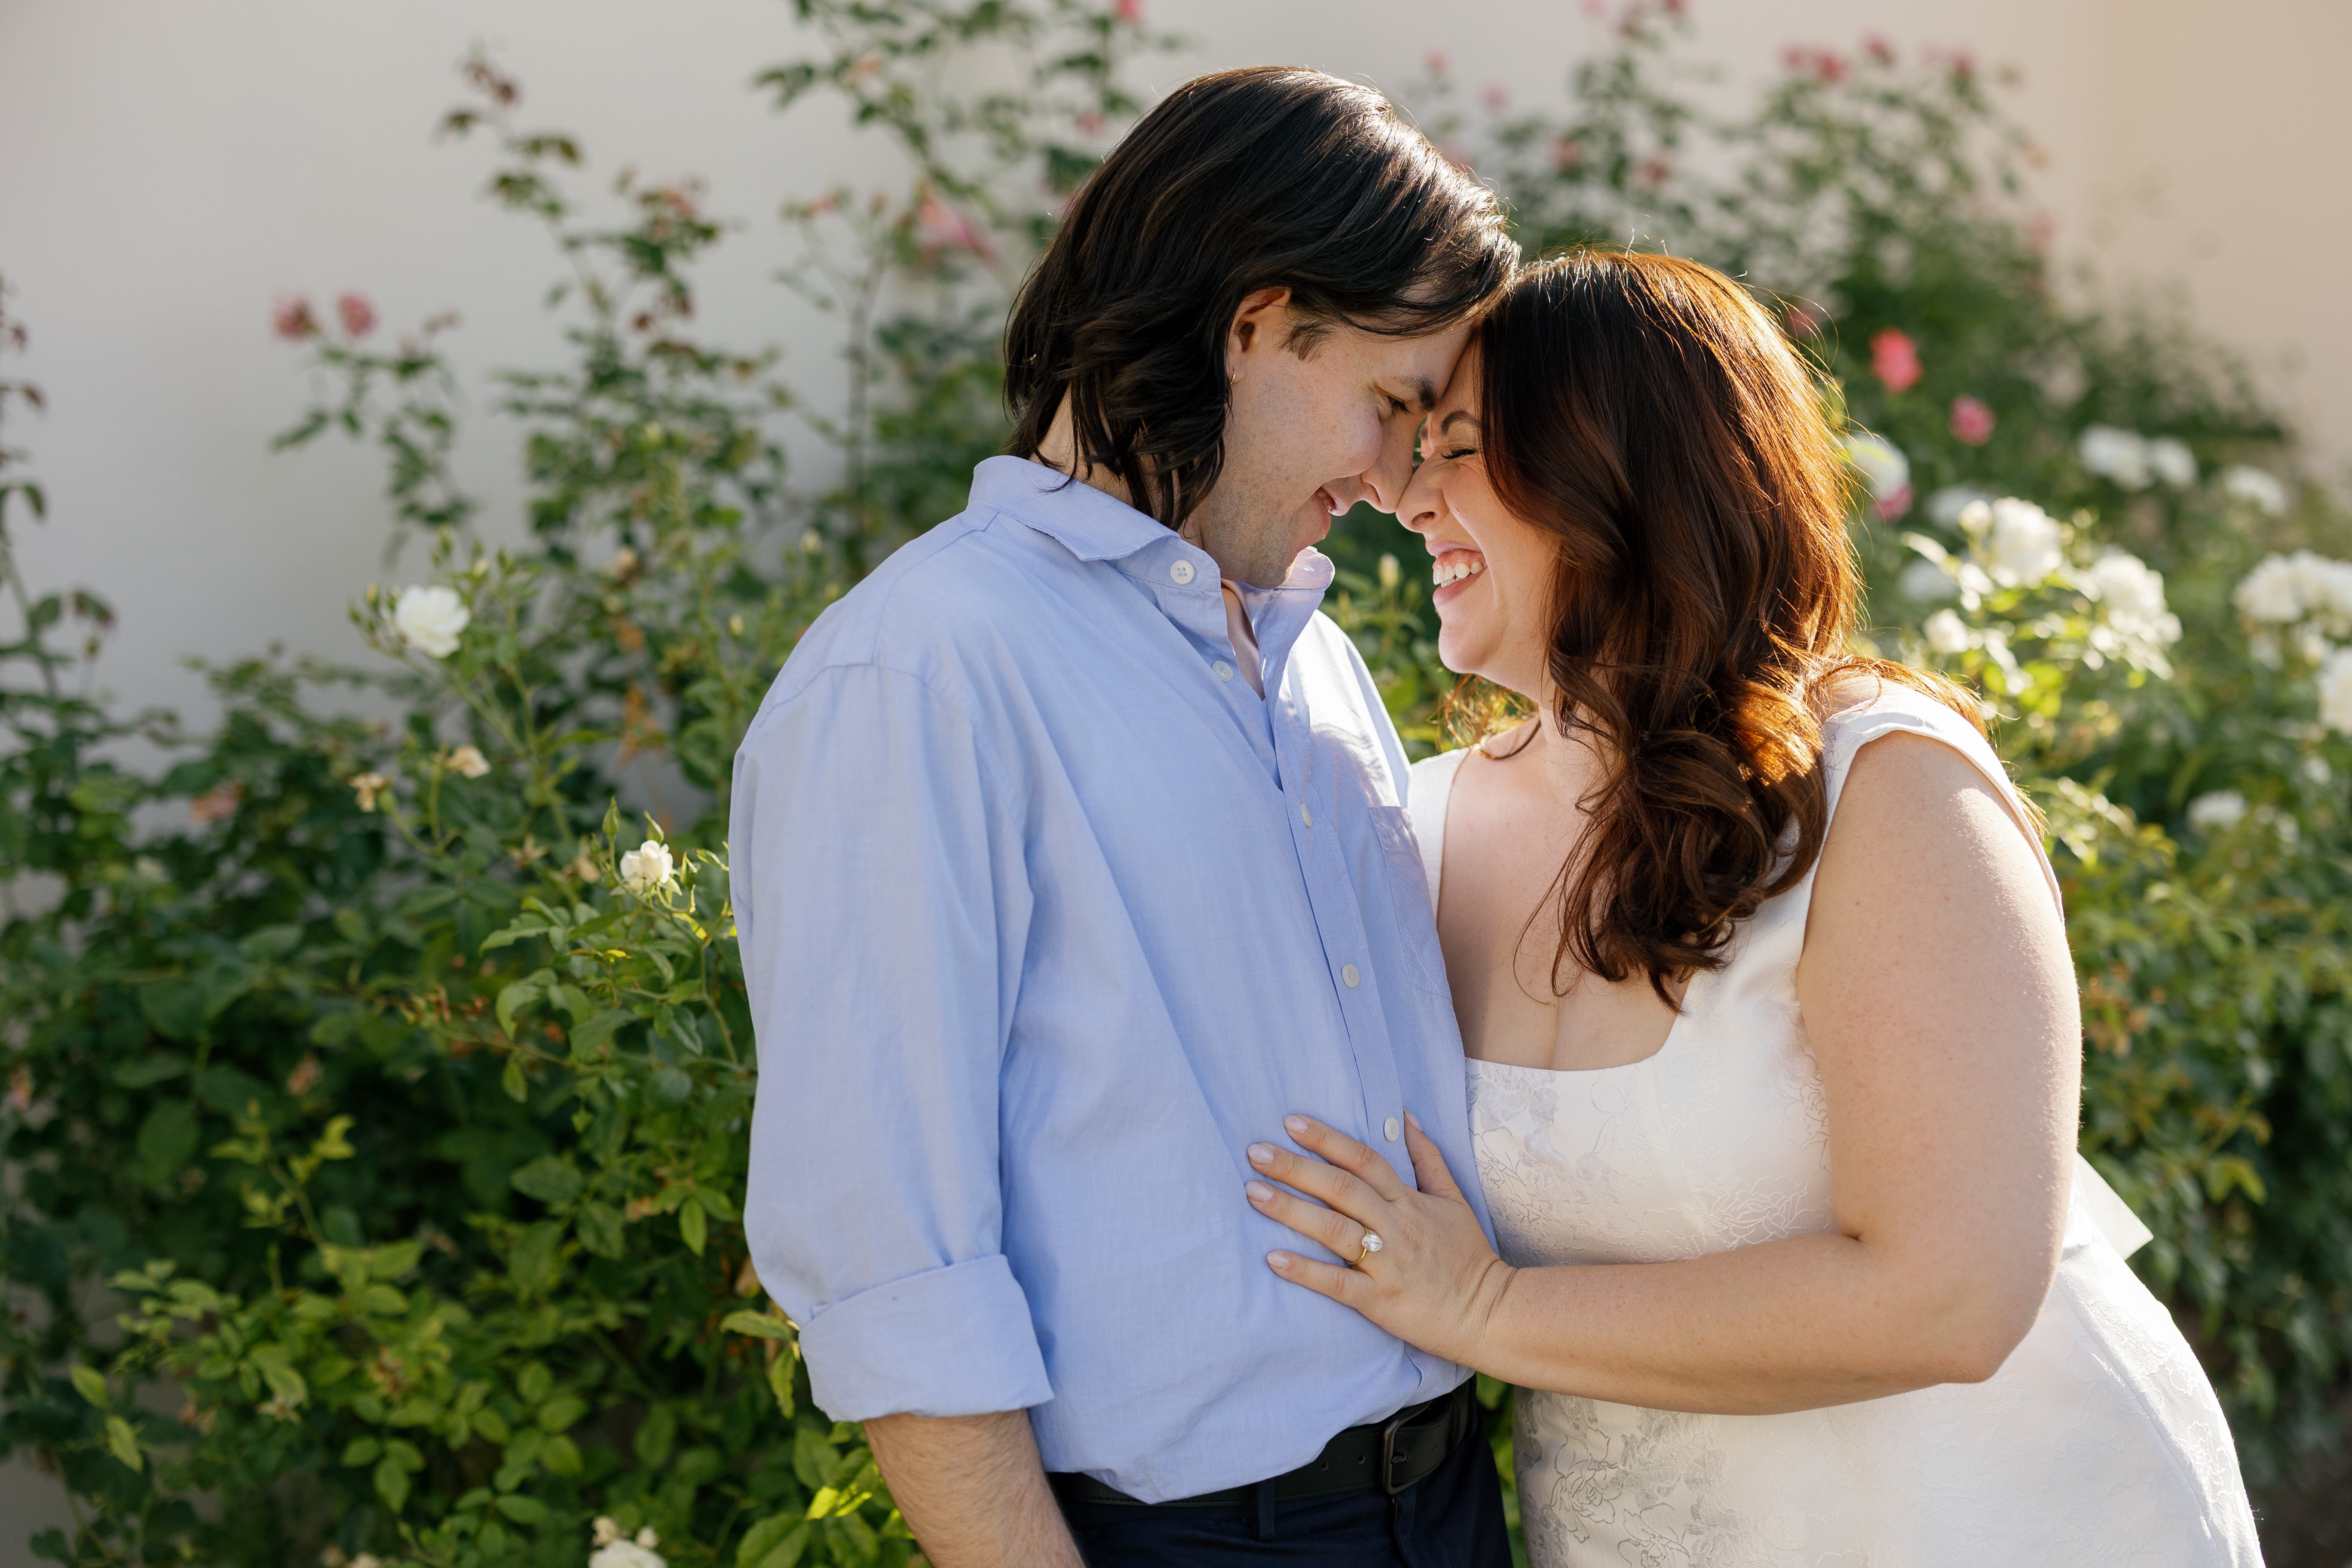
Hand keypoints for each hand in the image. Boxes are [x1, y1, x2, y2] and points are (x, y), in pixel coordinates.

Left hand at [1246, 1112, 1515, 1368]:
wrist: (1492, 1313)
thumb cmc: (1468, 1257)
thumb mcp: (1455, 1201)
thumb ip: (1429, 1160)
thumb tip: (1408, 1117)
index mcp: (1409, 1201)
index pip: (1364, 1160)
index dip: (1327, 1139)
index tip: (1290, 1122)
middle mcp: (1396, 1226)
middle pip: (1341, 1189)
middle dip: (1296, 1168)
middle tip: (1255, 1152)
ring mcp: (1388, 1264)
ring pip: (1334, 1230)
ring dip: (1291, 1210)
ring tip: (1254, 1194)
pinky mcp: (1380, 1301)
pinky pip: (1338, 1284)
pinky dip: (1305, 1271)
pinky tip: (1273, 1259)